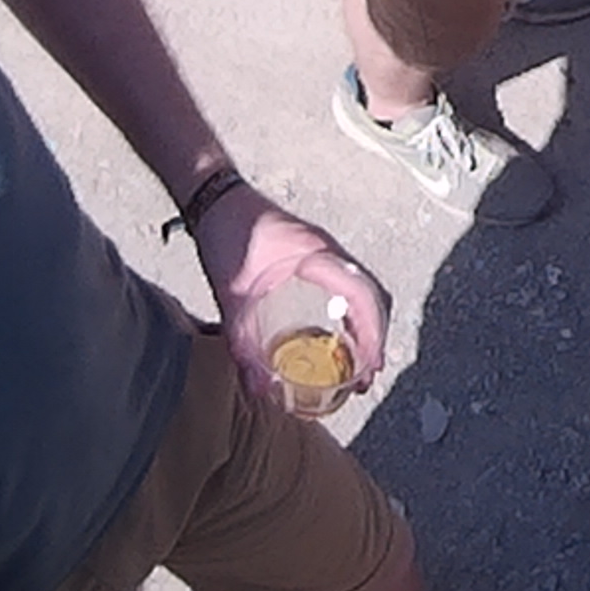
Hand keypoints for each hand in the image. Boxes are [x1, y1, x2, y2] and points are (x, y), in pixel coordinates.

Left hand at [197, 188, 392, 398]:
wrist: (214, 200)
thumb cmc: (226, 235)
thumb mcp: (233, 296)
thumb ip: (244, 344)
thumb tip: (259, 390)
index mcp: (318, 255)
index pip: (363, 295)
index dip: (374, 334)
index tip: (372, 366)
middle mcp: (328, 252)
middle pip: (371, 295)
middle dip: (375, 337)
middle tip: (367, 374)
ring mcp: (323, 252)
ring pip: (362, 290)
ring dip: (366, 326)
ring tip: (359, 362)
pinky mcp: (312, 256)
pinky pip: (346, 285)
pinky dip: (352, 312)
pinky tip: (338, 335)